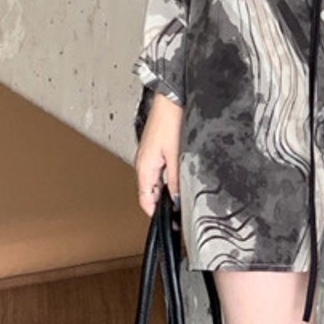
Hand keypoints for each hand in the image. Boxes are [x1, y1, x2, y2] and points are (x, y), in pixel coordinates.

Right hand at [135, 92, 183, 217]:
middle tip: (179, 213)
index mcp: (144, 168)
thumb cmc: (170, 121)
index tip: (170, 222)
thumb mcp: (177, 156)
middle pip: (150, 193)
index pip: (145, 201)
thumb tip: (178, 200)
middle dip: (162, 205)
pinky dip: (166, 180)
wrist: (170, 101)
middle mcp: (143, 164)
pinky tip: (177, 179)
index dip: (156, 215)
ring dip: (165, 192)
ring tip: (180, 198)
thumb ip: (177, 180)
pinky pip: (157, 172)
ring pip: (154, 183)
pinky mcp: (154, 150)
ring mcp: (147, 157)